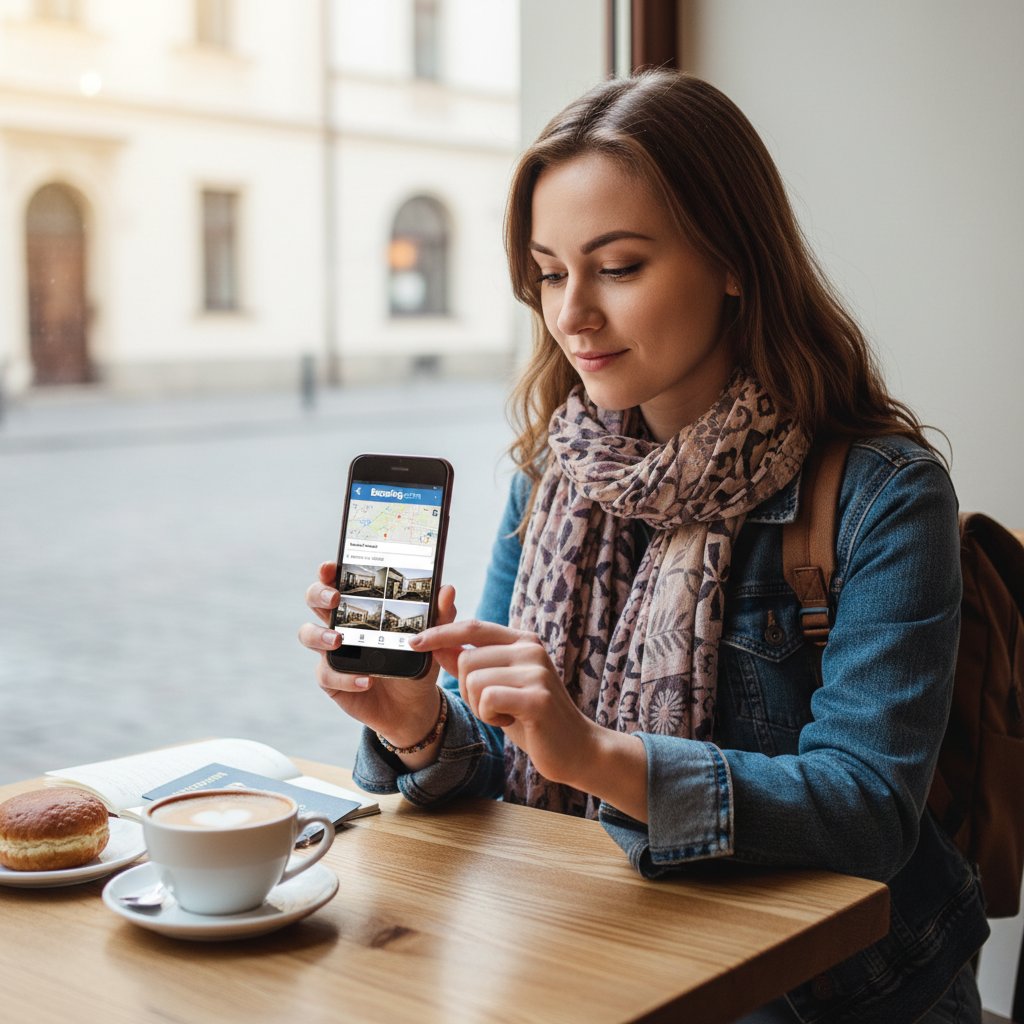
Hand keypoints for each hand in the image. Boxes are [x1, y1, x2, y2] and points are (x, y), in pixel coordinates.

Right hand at [298, 561, 459, 745]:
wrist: (412, 704)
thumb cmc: (416, 661)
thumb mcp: (432, 638)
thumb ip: (439, 614)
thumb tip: (448, 589)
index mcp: (361, 605)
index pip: (339, 580)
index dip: (329, 571)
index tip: (331, 567)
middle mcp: (340, 623)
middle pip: (314, 599)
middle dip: (319, 594)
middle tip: (335, 599)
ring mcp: (331, 651)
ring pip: (308, 634)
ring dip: (320, 634)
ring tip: (339, 641)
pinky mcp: (331, 679)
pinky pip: (327, 674)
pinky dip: (346, 677)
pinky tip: (366, 680)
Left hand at [409, 620, 599, 788]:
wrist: (577, 749)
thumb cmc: (533, 718)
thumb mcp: (499, 686)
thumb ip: (471, 664)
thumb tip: (437, 645)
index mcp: (522, 641)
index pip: (473, 627)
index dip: (441, 632)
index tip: (414, 642)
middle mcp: (531, 649)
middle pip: (467, 659)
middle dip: (468, 690)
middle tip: (494, 707)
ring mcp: (536, 671)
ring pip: (474, 680)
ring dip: (480, 706)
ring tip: (506, 714)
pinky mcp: (537, 697)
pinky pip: (488, 699)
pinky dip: (490, 716)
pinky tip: (511, 722)